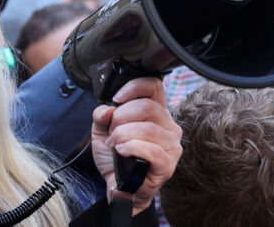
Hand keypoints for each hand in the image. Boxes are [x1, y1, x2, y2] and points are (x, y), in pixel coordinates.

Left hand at [91, 78, 181, 214]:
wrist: (118, 185)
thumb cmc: (117, 156)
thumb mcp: (102, 130)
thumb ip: (102, 115)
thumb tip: (108, 109)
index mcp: (156, 113)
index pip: (154, 87)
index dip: (135, 87)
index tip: (117, 98)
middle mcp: (169, 127)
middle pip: (148, 107)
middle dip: (122, 117)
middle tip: (112, 131)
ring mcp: (171, 146)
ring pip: (148, 129)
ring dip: (123, 135)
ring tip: (115, 144)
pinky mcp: (167, 165)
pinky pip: (152, 151)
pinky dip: (132, 148)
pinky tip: (121, 151)